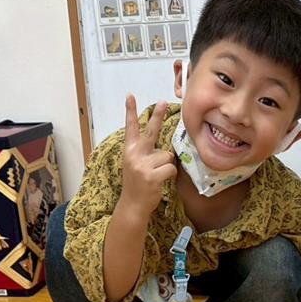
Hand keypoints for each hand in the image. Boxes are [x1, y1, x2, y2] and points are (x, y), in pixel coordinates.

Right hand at [118, 95, 176, 220]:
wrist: (133, 205)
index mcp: (129, 150)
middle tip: (164, 101)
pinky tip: (160, 181)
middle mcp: (134, 155)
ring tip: (156, 175)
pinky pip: (171, 168)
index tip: (130, 95)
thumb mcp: (135, 164)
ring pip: (167, 155)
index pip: (131, 127)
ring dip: (166, 165)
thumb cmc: (138, 183)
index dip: (130, 111)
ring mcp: (142, 165)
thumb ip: (145, 152)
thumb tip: (164, 147)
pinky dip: (170, 175)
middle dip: (158, 116)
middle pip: (151, 131)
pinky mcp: (152, 176)